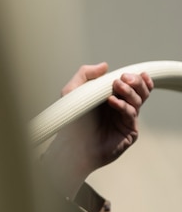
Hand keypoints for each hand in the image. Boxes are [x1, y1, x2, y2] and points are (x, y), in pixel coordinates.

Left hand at [43, 62, 153, 196]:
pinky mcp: (128, 132)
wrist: (69, 146)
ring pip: (138, 101)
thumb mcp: (72, 92)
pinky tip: (112, 101)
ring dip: (129, 91)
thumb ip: (85, 74)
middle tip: (123, 79)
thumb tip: (105, 66)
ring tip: (117, 86)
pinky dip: (123, 106)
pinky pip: (131, 115)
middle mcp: (121, 109)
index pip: (133, 86)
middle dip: (135, 82)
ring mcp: (126, 120)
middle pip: (141, 92)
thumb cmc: (70, 121)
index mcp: (113, 98)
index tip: (132, 73)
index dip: (138, 78)